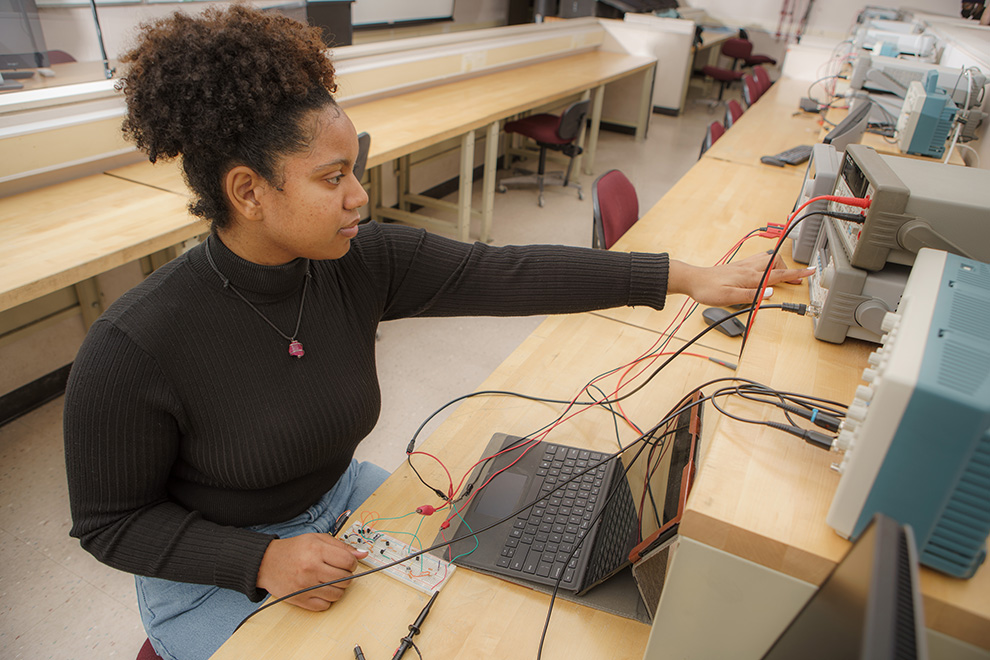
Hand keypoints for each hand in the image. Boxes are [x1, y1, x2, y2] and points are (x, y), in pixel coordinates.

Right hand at [256, 533, 368, 610]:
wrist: (266, 562)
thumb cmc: (293, 549)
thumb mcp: (316, 539)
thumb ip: (341, 546)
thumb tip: (362, 554)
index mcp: (316, 551)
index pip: (348, 562)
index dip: (352, 563)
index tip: (347, 562)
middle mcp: (311, 569)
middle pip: (345, 579)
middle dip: (346, 575)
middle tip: (338, 571)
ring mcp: (305, 586)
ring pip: (337, 594)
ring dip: (338, 588)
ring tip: (329, 580)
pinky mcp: (300, 600)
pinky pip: (325, 605)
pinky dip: (327, 599)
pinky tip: (321, 589)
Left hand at [667, 252, 813, 307]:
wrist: (692, 280)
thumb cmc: (707, 289)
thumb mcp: (729, 298)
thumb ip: (751, 296)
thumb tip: (770, 293)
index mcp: (750, 277)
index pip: (778, 274)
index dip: (796, 274)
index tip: (810, 271)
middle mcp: (748, 268)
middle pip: (776, 264)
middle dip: (789, 270)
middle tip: (797, 280)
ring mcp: (743, 266)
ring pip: (768, 260)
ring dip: (779, 266)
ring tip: (784, 275)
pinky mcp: (738, 266)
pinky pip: (759, 261)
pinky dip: (768, 264)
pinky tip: (764, 270)